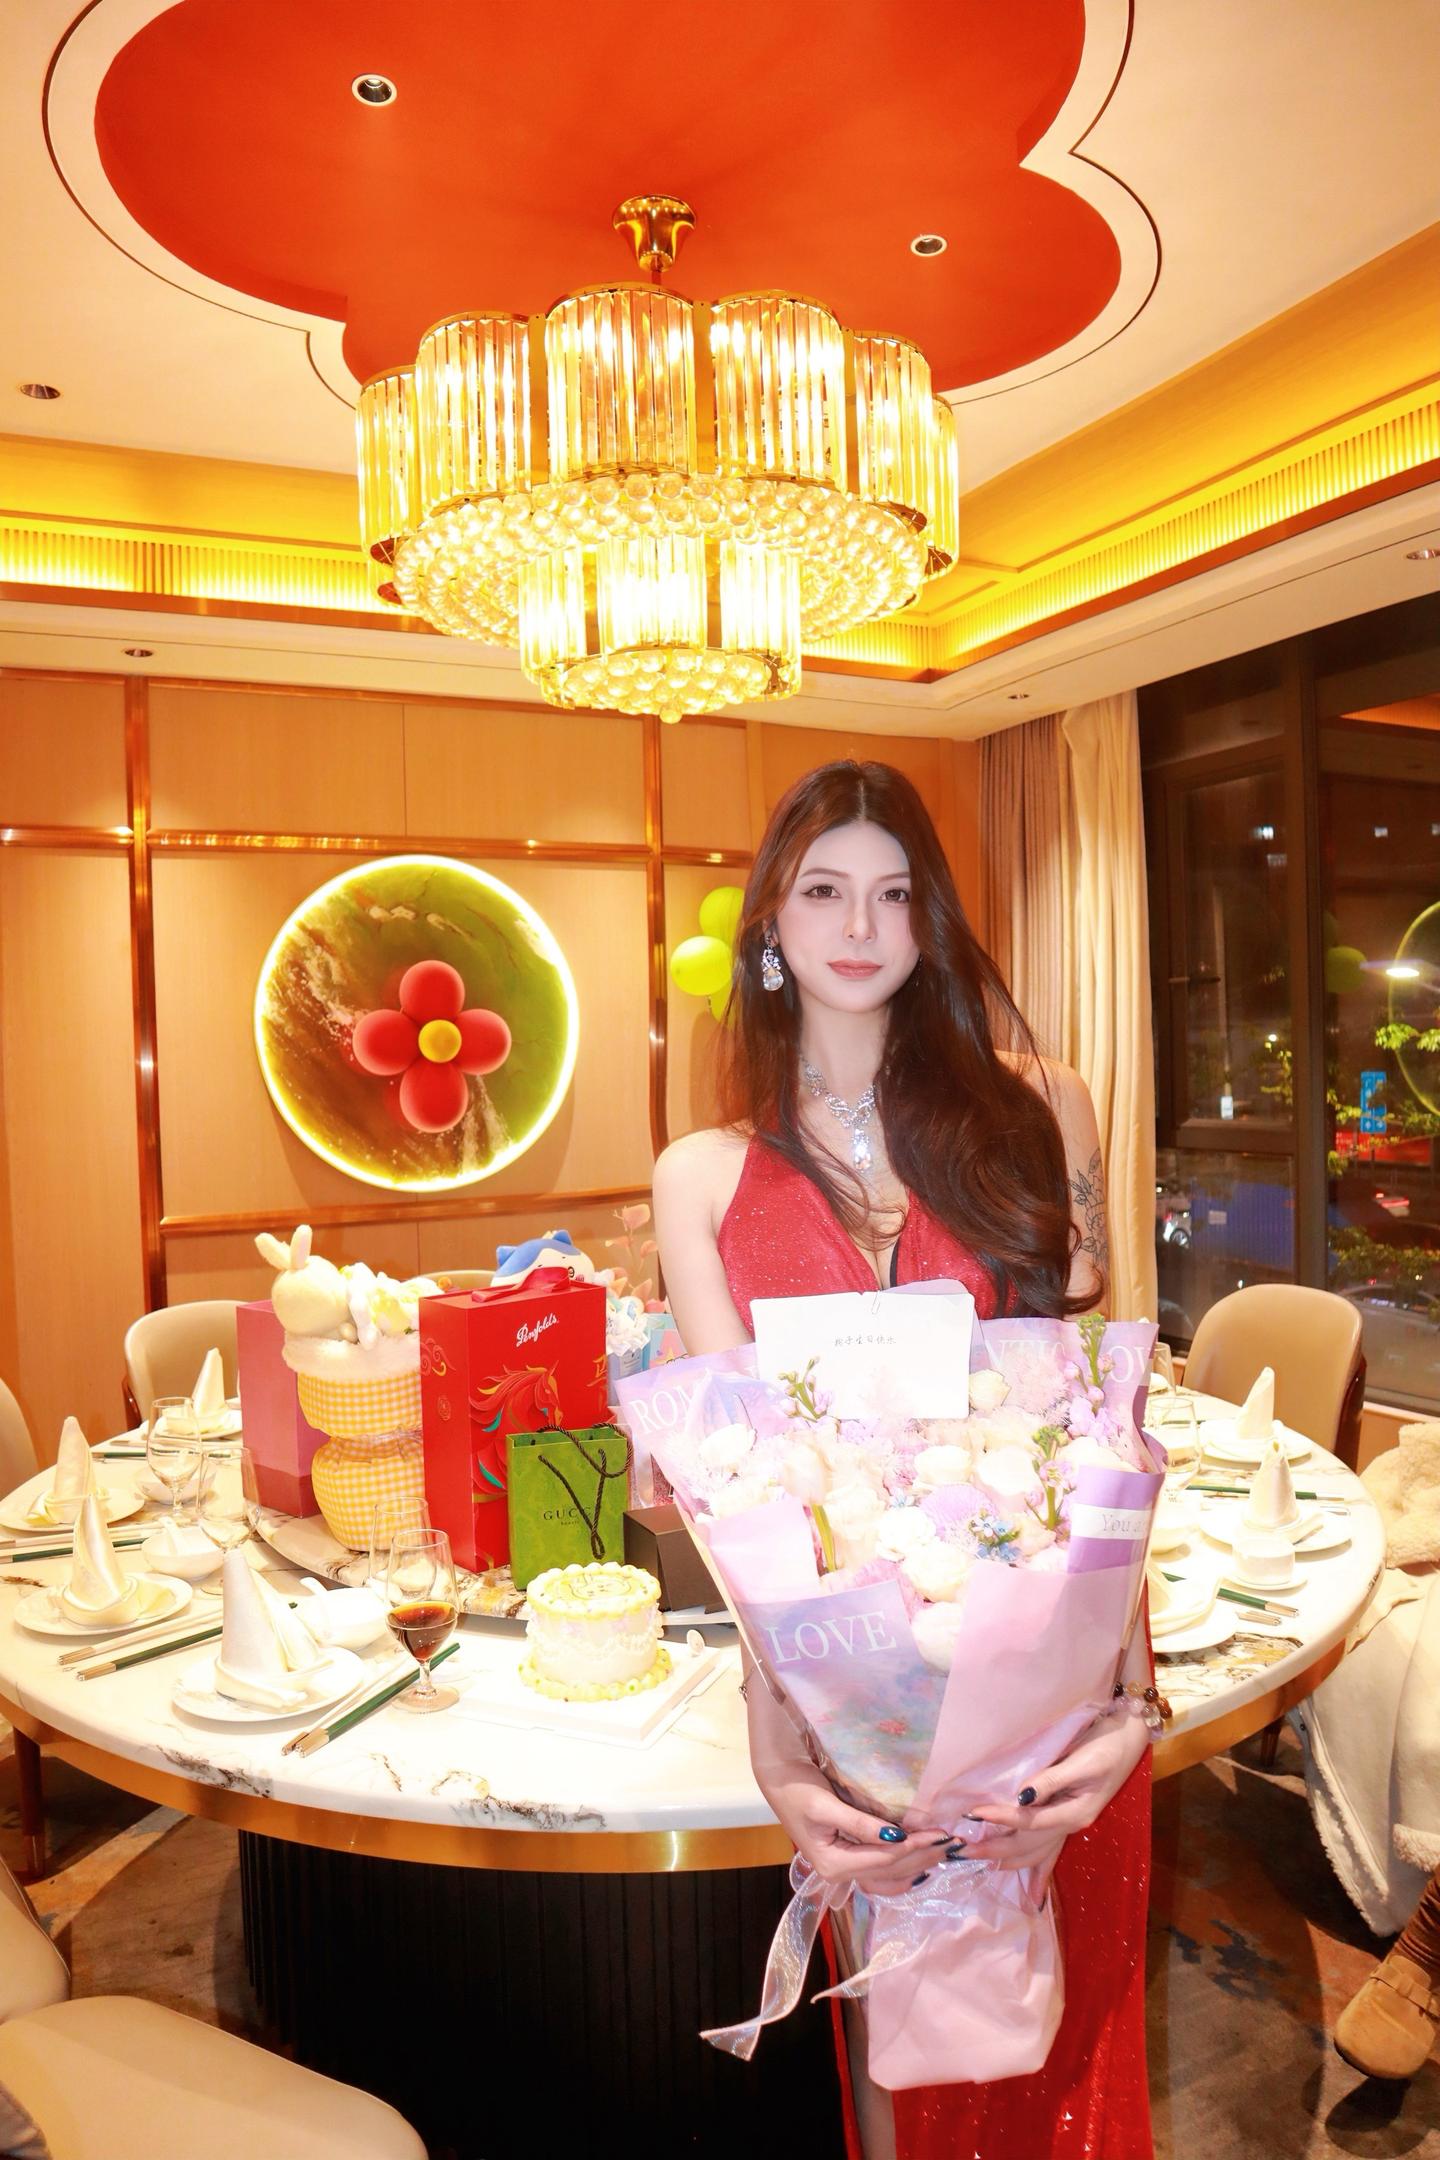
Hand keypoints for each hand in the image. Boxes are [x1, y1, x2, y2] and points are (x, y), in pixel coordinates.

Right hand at [763, 1762, 950, 1896]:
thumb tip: (897, 1837)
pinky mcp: (847, 1860)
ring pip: (888, 1877)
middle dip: (924, 1857)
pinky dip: (902, 1871)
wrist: (777, 1781)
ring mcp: (843, 1870)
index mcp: (833, 1864)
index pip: (885, 1858)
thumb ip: (861, 1824)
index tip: (941, 1833)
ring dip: (917, 1866)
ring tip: (942, 1853)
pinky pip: (880, 1874)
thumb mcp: (827, 1805)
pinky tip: (919, 1866)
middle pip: (890, 1871)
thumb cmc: (798, 1789)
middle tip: (953, 1842)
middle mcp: (839, 1874)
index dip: (915, 1847)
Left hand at [966, 1712, 1148, 1869]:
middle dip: (994, 1851)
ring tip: (976, 1858)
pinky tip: (1007, 1864)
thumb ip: (1052, 1779)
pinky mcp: (1065, 1815)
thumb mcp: (1083, 1761)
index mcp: (1075, 1813)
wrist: (1129, 1739)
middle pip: (1027, 1846)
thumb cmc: (1107, 1746)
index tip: (973, 1814)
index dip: (1000, 1819)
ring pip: (1033, 1851)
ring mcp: (1068, 1823)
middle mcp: (1070, 1824)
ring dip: (1004, 1857)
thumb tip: (1022, 1796)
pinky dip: (1022, 1857)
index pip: (1029, 1822)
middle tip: (961, 1850)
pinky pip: (1041, 1846)